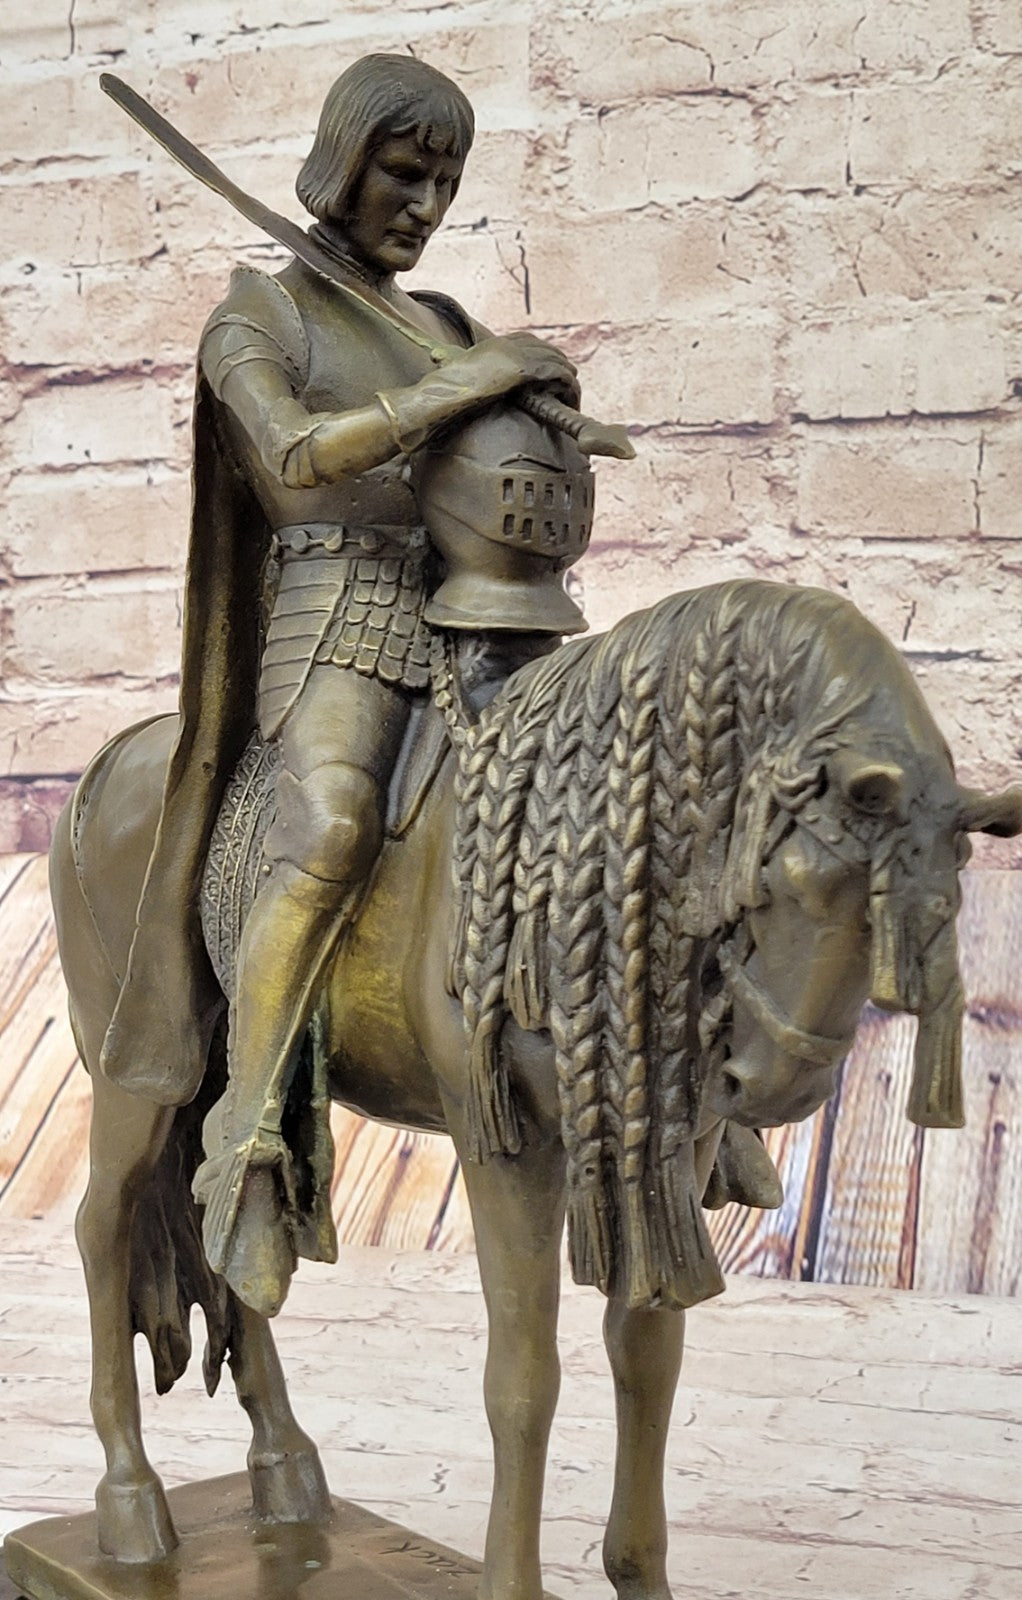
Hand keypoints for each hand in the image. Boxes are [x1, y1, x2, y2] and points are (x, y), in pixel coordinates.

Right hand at [445, 333, 580, 407]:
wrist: (444, 394)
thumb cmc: (446, 392)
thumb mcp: (458, 376)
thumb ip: (470, 373)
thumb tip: (465, 380)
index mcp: (493, 345)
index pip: (526, 340)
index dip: (542, 352)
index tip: (551, 365)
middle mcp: (506, 346)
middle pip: (544, 347)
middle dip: (558, 362)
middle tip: (567, 380)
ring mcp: (515, 356)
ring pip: (554, 359)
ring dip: (567, 375)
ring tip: (572, 392)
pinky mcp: (523, 370)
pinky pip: (555, 372)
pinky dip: (566, 383)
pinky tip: (569, 394)